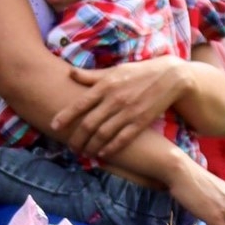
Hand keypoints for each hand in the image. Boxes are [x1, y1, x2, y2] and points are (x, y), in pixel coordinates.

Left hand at [51, 56, 187, 160]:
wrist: (170, 76)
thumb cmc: (138, 72)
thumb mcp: (113, 70)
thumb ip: (91, 76)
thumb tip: (70, 73)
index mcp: (105, 85)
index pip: (79, 104)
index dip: (65, 117)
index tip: (54, 126)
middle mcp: (114, 100)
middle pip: (88, 124)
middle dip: (76, 138)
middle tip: (69, 146)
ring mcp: (128, 112)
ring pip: (103, 134)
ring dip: (91, 146)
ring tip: (83, 153)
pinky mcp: (141, 121)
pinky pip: (122, 138)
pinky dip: (111, 148)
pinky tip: (102, 154)